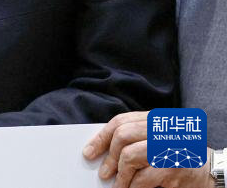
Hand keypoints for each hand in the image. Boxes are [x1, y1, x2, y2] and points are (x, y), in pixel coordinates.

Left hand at [83, 111, 212, 187]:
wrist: (210, 170)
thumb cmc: (178, 154)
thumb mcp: (157, 138)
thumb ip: (135, 138)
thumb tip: (101, 150)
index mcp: (156, 119)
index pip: (121, 122)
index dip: (101, 137)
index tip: (89, 151)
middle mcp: (162, 130)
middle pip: (122, 136)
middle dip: (109, 157)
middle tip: (104, 173)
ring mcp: (168, 148)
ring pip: (129, 157)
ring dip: (121, 175)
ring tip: (118, 185)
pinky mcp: (173, 169)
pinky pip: (142, 178)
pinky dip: (132, 186)